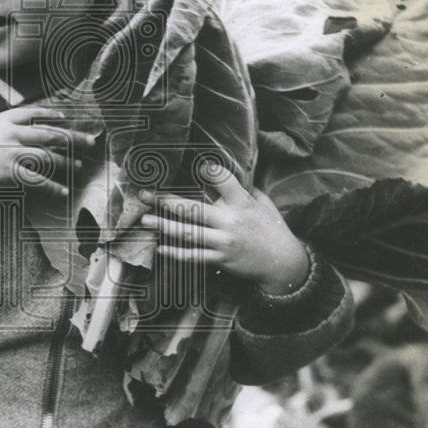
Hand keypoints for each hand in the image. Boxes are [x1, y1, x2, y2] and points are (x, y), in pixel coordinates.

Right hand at [0, 106, 93, 198]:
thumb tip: (16, 133)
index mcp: (3, 119)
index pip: (33, 113)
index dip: (51, 115)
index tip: (65, 118)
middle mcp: (11, 132)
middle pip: (50, 134)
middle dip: (73, 138)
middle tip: (90, 141)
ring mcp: (12, 151)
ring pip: (48, 156)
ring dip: (66, 162)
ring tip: (78, 167)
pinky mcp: (10, 171)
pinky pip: (38, 180)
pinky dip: (52, 186)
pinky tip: (63, 191)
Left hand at [138, 173, 309, 294]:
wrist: (282, 263)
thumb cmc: (271, 228)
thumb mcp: (263, 203)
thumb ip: (243, 189)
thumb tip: (223, 173)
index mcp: (242, 203)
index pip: (223, 180)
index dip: (210, 170)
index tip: (196, 164)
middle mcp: (230, 221)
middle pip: (193, 208)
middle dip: (166, 201)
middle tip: (144, 195)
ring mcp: (224, 242)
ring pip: (188, 233)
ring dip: (164, 226)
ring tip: (145, 219)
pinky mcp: (221, 259)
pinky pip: (194, 256)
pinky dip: (176, 253)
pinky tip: (161, 248)